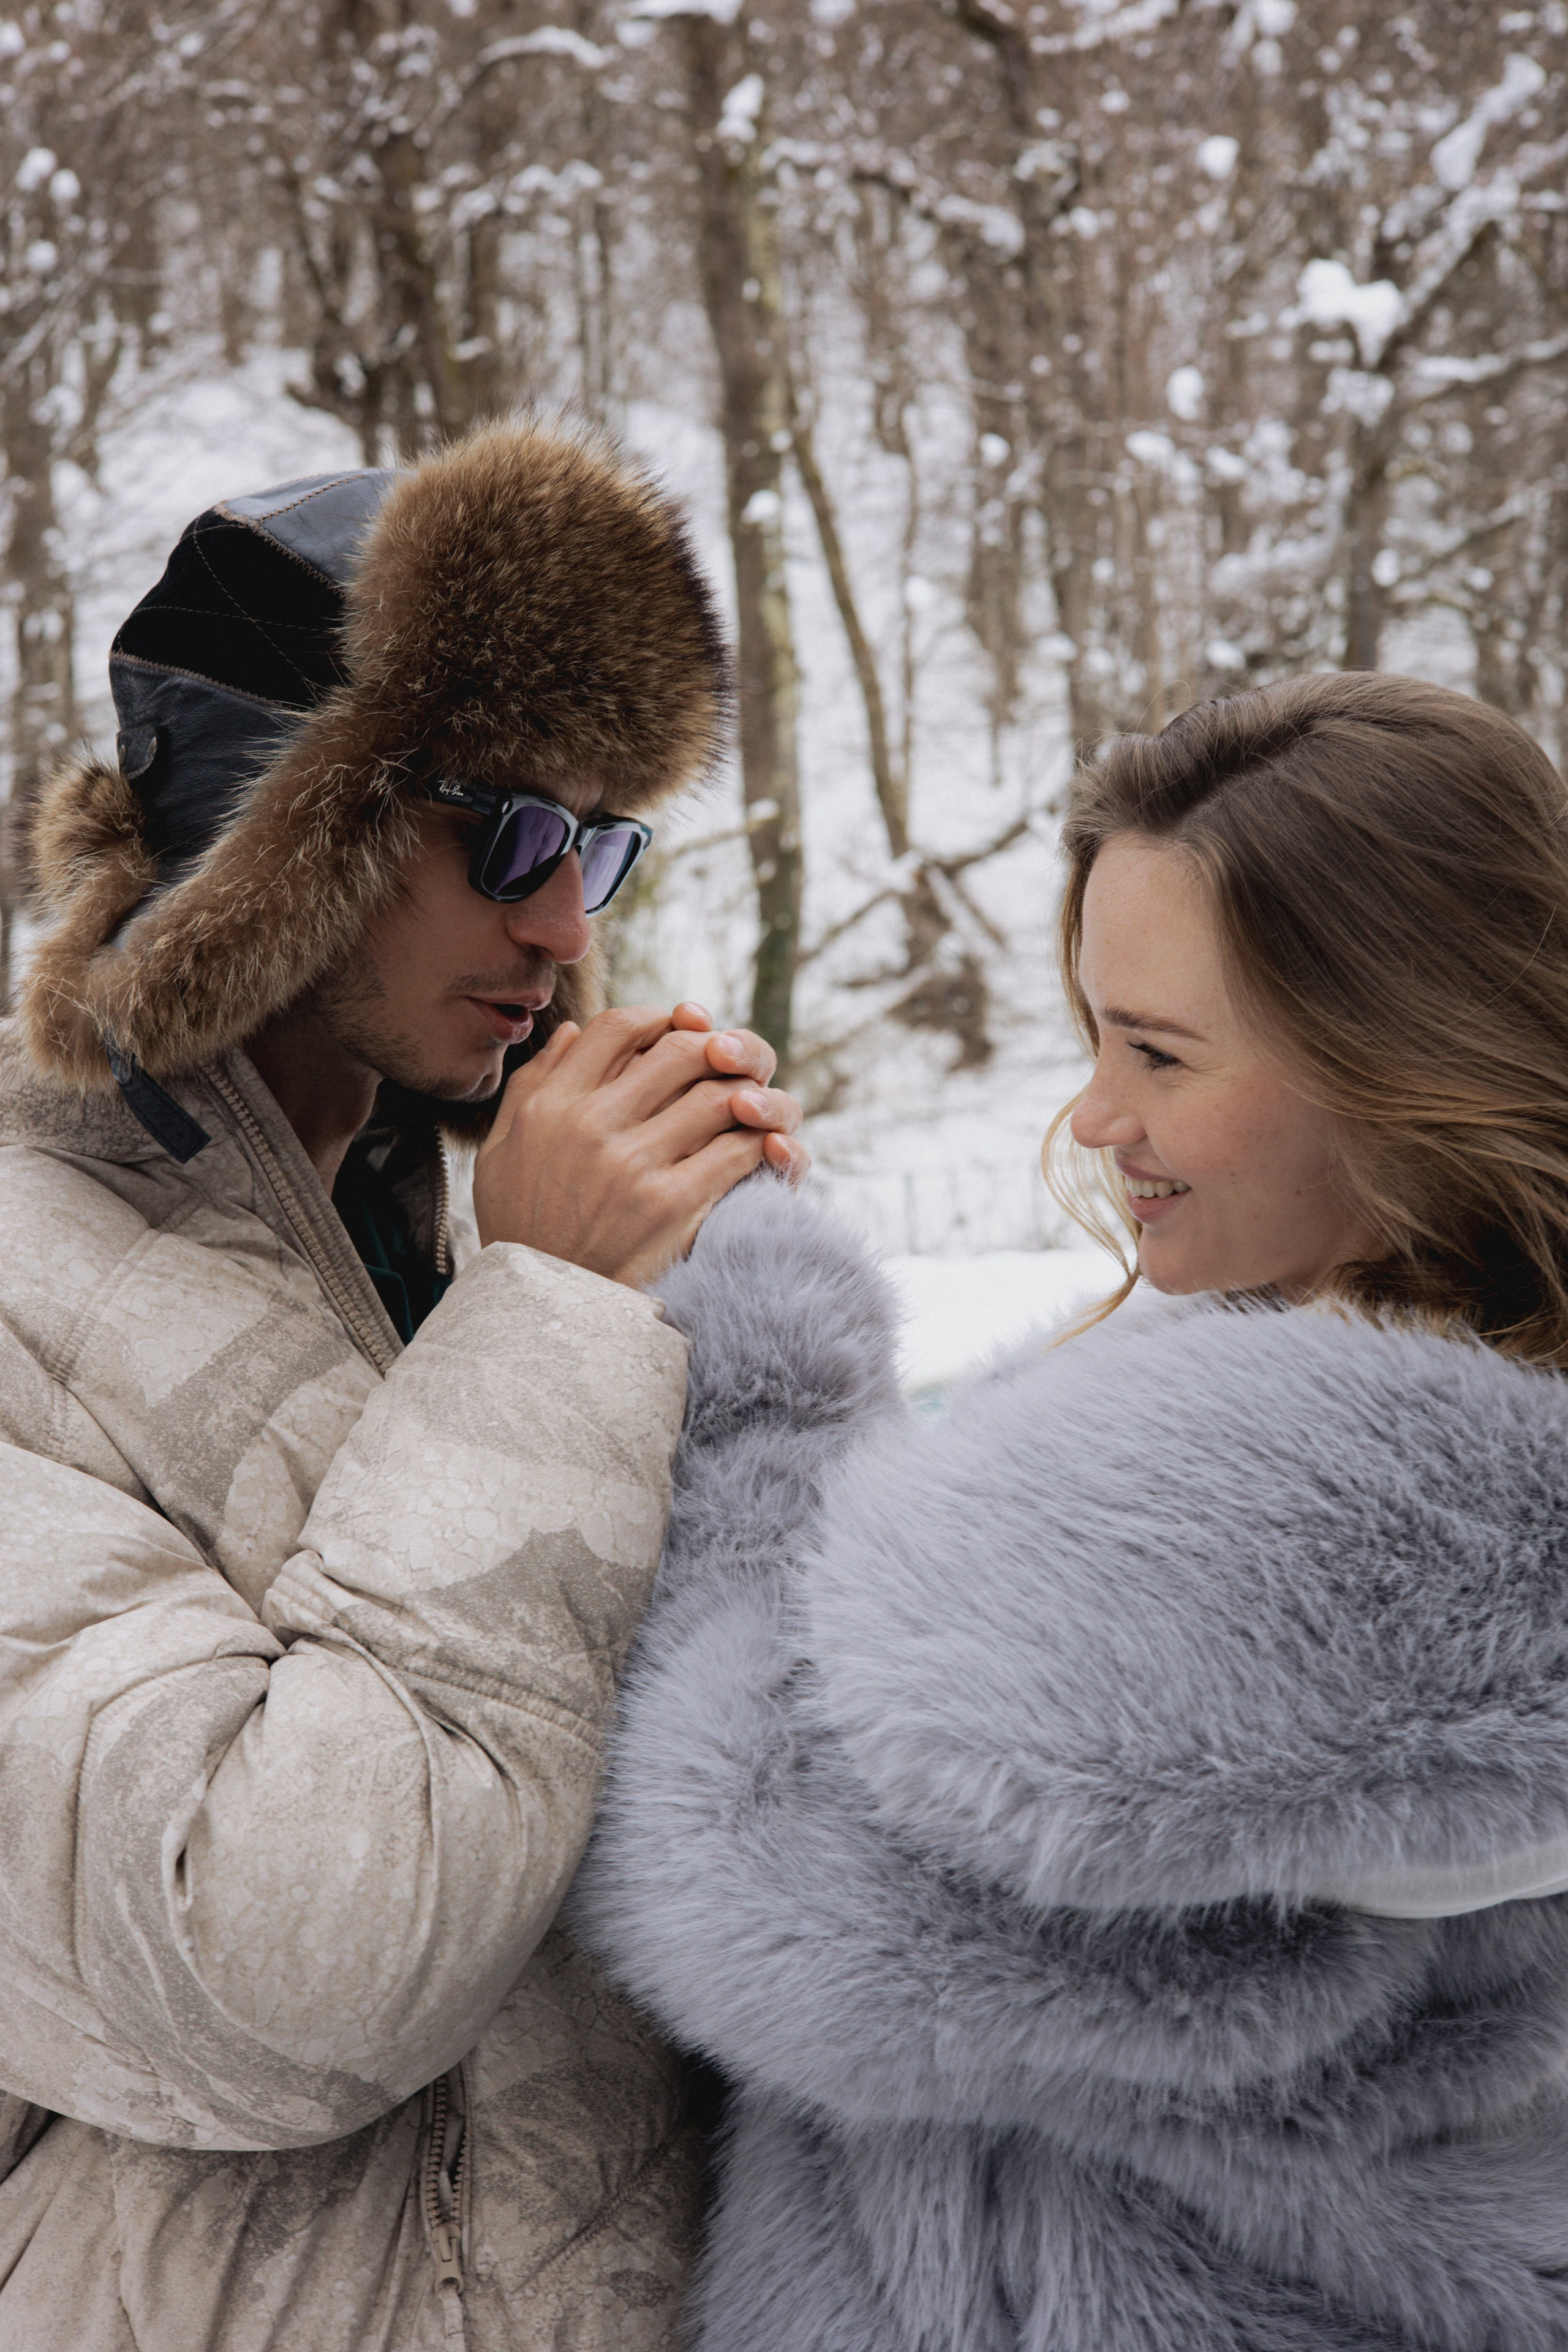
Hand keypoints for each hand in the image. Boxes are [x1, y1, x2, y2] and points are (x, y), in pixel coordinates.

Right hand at [473, 1001, 808, 1286]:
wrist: (539, 1316)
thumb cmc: (523, 1231)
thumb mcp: (502, 1154)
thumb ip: (533, 1085)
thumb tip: (573, 1031)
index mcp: (548, 1106)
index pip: (615, 1028)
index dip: (658, 1018)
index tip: (679, 1029)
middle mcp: (589, 1126)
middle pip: (678, 1050)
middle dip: (716, 1049)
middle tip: (730, 1065)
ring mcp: (632, 1165)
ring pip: (717, 1095)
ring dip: (746, 1094)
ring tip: (752, 1105)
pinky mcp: (672, 1206)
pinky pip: (737, 1150)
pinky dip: (760, 1143)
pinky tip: (761, 1149)